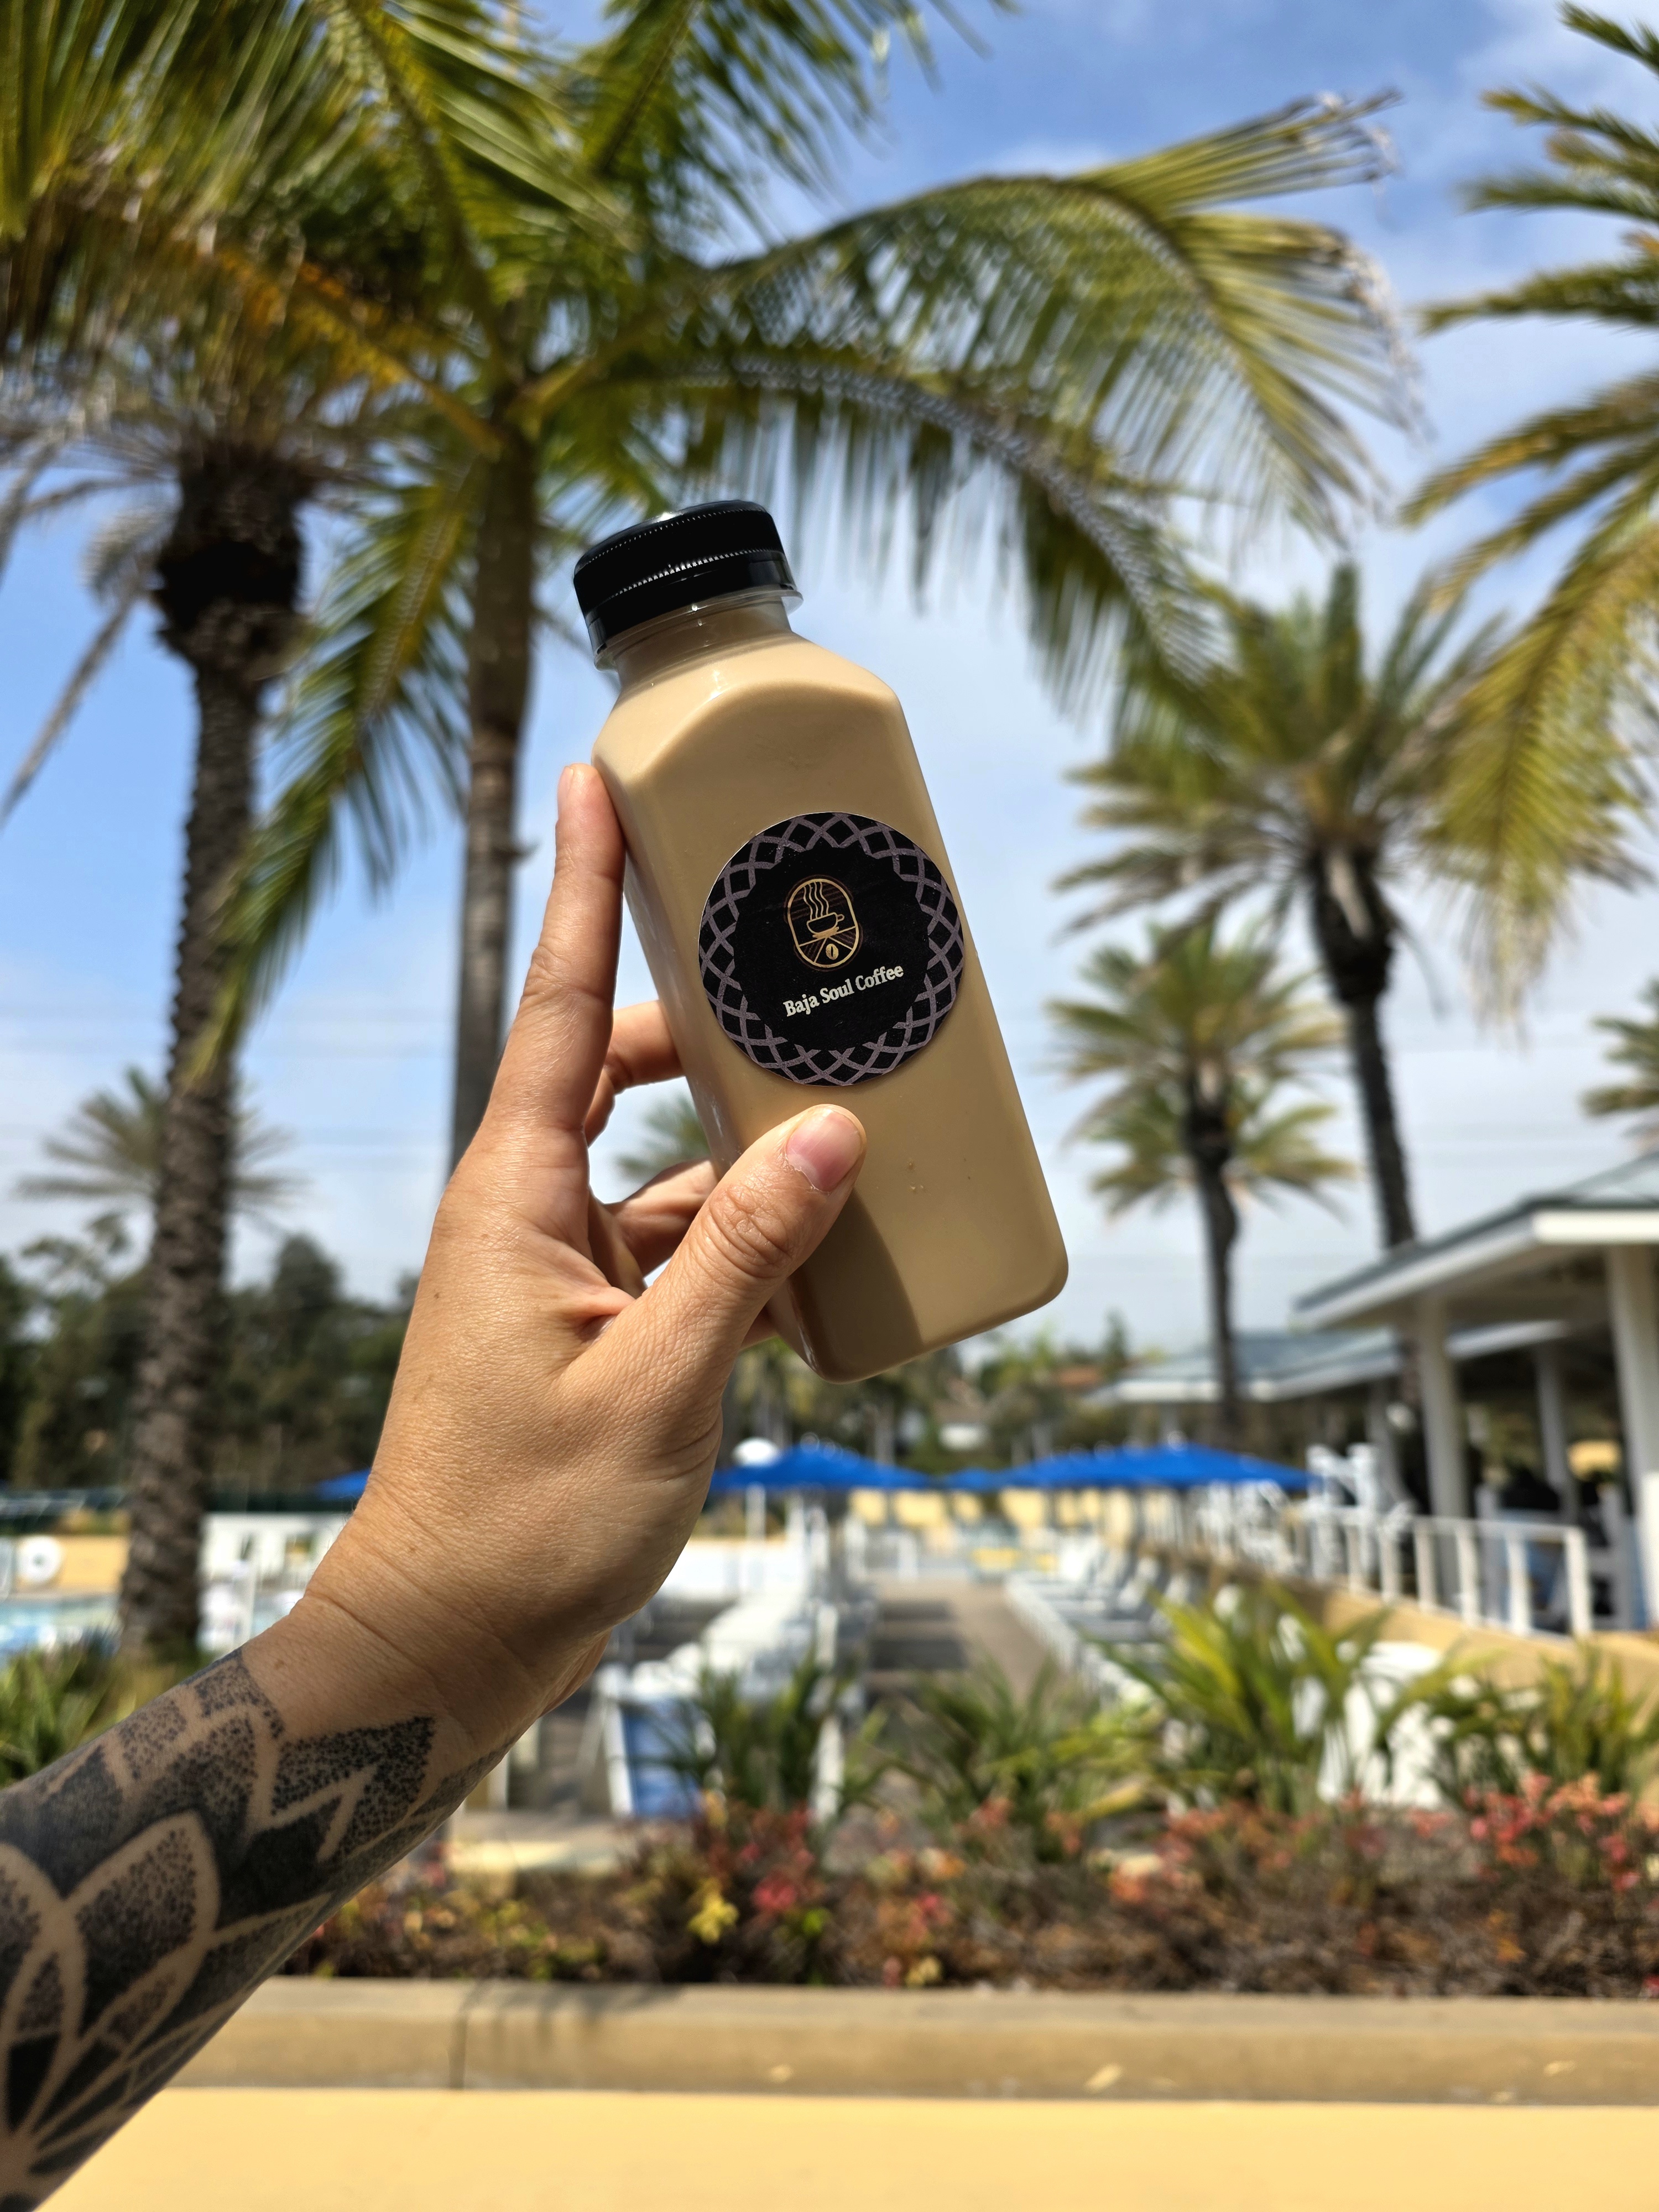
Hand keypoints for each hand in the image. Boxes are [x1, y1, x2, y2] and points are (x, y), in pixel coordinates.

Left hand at [285, 764, 865, 1761]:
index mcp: (515, 1195)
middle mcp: (528, 1211)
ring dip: (748, 1158)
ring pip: (666, 1169)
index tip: (596, 779)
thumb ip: (747, 1255)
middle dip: (713, 1029)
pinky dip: (744, 1249)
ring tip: (853, 1134)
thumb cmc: (527, 1521)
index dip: (584, 887)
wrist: (447, 1641)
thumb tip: (833, 1134)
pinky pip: (677, 1251)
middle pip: (625, 1070)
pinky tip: (823, 1268)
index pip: (563, 1006)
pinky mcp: (588, 1327)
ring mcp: (556, 1270)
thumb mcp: (661, 1384)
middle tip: (800, 979)